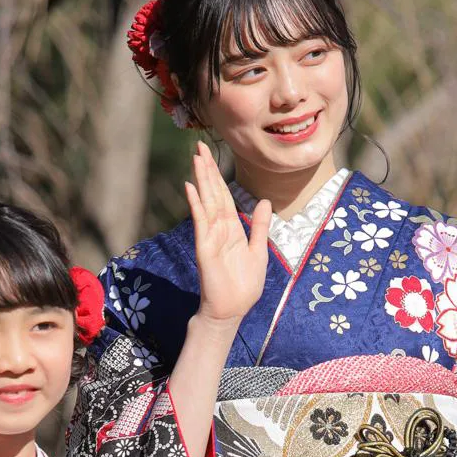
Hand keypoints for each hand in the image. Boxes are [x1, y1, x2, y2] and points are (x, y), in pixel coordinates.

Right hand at [185, 140, 270, 326]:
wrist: (231, 310)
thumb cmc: (243, 285)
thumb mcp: (259, 251)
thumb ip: (260, 227)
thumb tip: (266, 202)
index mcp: (232, 229)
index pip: (224, 197)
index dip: (218, 176)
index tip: (212, 156)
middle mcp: (219, 229)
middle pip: (212, 193)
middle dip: (207, 170)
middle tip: (200, 146)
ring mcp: (210, 236)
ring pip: (206, 202)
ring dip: (201, 179)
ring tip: (196, 158)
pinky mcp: (204, 247)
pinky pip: (200, 221)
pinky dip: (196, 204)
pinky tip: (190, 187)